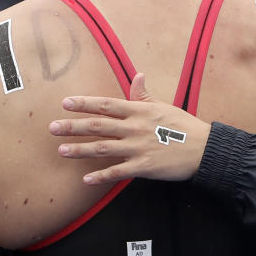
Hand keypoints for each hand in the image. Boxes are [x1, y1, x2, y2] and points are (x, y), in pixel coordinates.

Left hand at [49, 73, 210, 184]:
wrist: (203, 149)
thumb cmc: (183, 126)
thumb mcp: (163, 106)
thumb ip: (144, 95)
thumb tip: (137, 75)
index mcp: (139, 111)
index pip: (106, 105)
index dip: (85, 103)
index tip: (66, 103)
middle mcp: (135, 128)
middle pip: (98, 126)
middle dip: (73, 126)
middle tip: (52, 127)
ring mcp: (138, 148)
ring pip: (103, 148)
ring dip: (80, 150)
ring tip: (61, 150)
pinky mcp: (144, 167)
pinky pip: (117, 172)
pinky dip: (101, 176)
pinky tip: (86, 179)